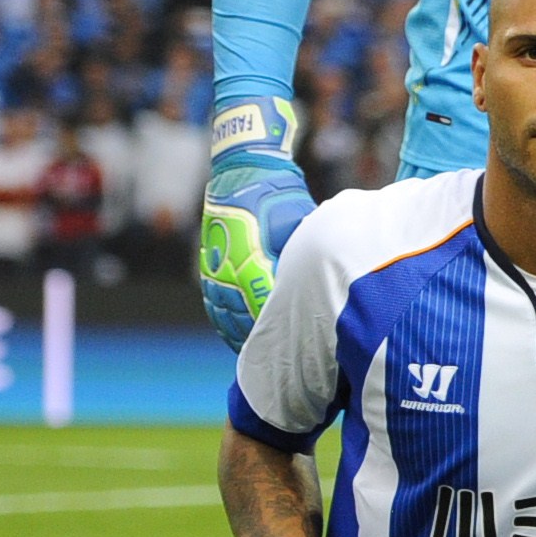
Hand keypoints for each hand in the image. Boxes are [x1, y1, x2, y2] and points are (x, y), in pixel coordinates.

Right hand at [197, 108, 313, 348]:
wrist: (243, 175)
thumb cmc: (278, 197)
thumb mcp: (299, 224)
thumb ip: (306, 253)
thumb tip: (326, 277)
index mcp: (249, 260)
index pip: (265, 303)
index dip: (282, 323)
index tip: (303, 341)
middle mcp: (226, 270)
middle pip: (246, 318)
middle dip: (268, 337)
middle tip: (293, 361)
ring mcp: (214, 273)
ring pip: (228, 317)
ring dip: (247, 337)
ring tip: (270, 356)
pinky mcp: (209, 273)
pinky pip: (217, 308)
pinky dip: (230, 326)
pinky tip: (245, 339)